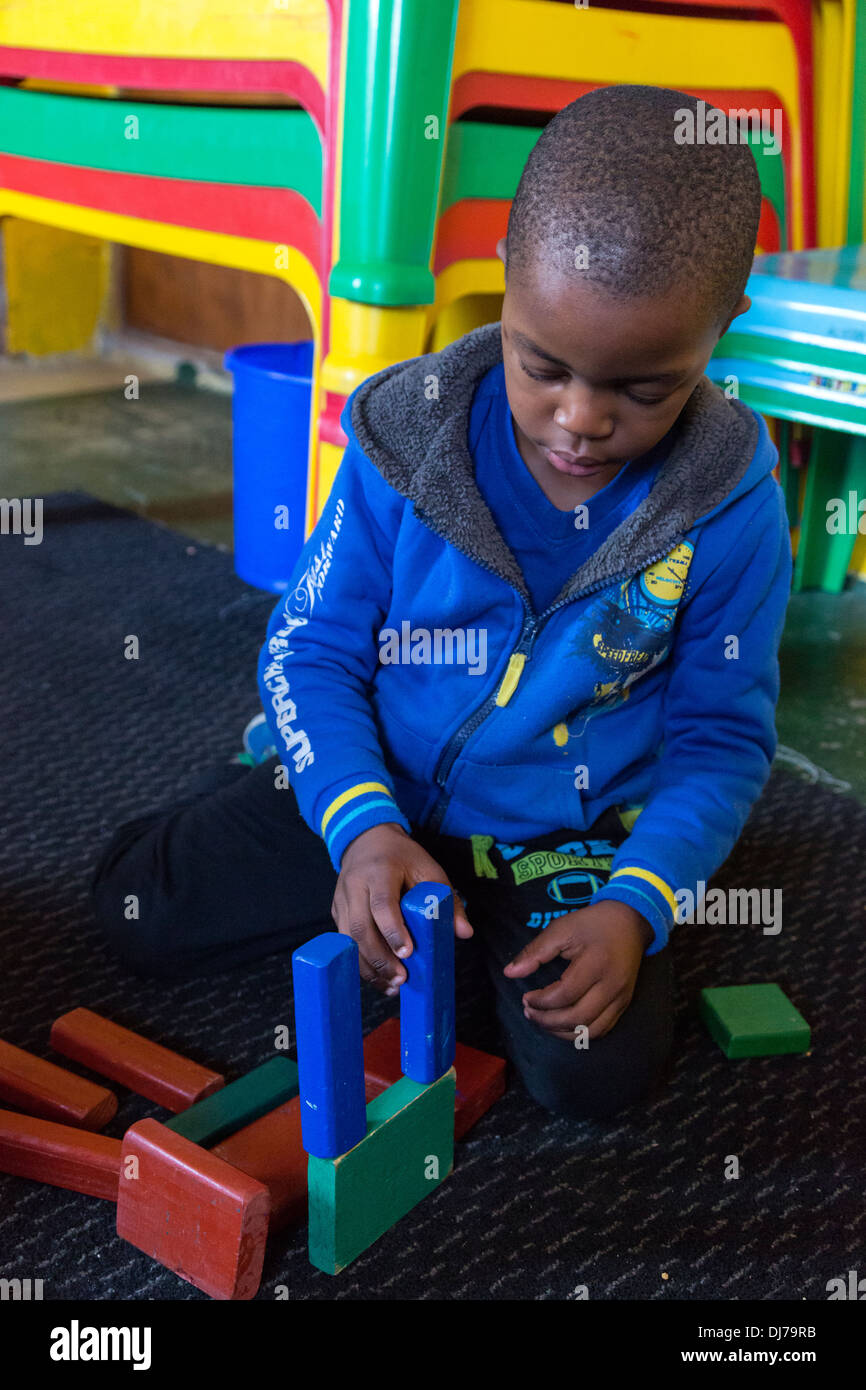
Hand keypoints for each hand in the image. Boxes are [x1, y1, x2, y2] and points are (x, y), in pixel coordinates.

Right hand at [332, 822, 472, 994]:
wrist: (366, 840)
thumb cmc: (402, 857)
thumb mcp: (429, 869)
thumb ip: (447, 899)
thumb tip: (464, 933)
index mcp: (379, 871)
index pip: (382, 903)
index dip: (393, 930)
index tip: (407, 953)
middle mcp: (355, 885)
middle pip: (360, 927)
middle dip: (380, 958)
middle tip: (401, 979)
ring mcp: (341, 900)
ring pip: (348, 940)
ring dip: (368, 967)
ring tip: (391, 985)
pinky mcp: (337, 912)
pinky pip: (345, 942)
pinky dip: (361, 964)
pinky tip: (378, 978)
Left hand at [503, 901, 652, 1041]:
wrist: (630, 922)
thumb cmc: (593, 923)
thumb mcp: (562, 928)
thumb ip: (535, 951)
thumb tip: (509, 973)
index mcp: (596, 963)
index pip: (565, 995)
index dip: (541, 1002)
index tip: (526, 997)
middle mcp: (612, 985)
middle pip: (578, 1018)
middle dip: (548, 1021)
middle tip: (529, 1012)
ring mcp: (621, 998)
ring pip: (591, 1031)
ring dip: (562, 1032)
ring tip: (543, 1020)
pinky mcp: (624, 1004)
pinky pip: (602, 1029)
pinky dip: (580, 1033)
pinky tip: (563, 1025)